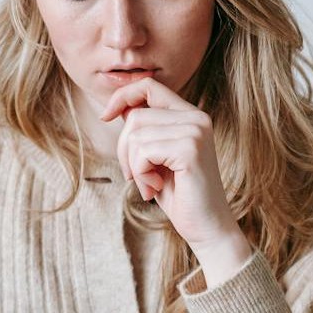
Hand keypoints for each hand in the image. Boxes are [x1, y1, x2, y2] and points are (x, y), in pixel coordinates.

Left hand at [99, 78, 254, 282]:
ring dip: (133, 166)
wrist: (206, 227)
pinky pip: (142, 151)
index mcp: (190, 115)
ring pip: (135, 134)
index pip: (149, 86)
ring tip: (150, 184)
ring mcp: (195, 131)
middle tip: (137, 176)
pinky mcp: (190, 148)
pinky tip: (155, 188)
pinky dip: (140, 173)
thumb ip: (145, 130)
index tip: (106, 117)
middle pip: (135, 116)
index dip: (122, 96)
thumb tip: (119, 107)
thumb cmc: (178, 194)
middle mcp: (196, 118)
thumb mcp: (155, 156)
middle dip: (124, 149)